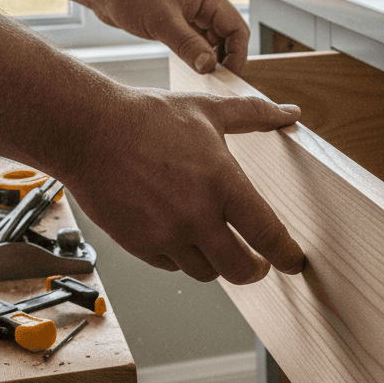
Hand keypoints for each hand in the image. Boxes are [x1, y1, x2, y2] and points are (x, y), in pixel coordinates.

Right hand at [63, 88, 304, 282]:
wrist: (88, 131)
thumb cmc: (148, 117)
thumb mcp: (209, 110)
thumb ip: (255, 115)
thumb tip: (291, 113)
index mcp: (222, 183)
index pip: (267, 233)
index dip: (287, 255)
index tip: (295, 262)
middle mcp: (196, 215)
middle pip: (240, 269)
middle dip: (256, 270)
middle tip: (260, 263)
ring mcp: (165, 234)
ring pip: (206, 271)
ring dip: (218, 262)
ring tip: (218, 243)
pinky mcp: (139, 245)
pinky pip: (172, 265)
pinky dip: (183, 256)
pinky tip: (182, 234)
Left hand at [93, 0, 248, 74]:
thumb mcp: (162, 23)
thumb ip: (188, 45)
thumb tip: (210, 67)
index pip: (237, 28)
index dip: (238, 53)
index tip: (230, 75)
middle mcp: (205, 2)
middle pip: (229, 35)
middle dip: (226, 57)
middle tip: (218, 80)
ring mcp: (194, 11)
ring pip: (215, 40)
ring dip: (212, 58)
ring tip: (204, 76)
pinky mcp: (181, 21)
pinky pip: (199, 41)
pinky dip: (199, 55)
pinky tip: (192, 67)